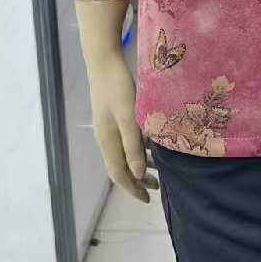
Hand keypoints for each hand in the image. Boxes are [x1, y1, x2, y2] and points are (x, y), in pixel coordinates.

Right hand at [87, 48, 158, 202]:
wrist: (104, 61)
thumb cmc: (118, 88)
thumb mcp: (128, 117)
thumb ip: (133, 145)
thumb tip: (137, 175)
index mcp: (108, 141)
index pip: (119, 174)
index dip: (133, 189)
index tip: (148, 200)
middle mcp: (105, 138)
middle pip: (120, 167)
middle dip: (137, 180)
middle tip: (157, 187)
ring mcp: (107, 127)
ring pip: (122, 154)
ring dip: (138, 165)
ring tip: (156, 170)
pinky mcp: (112, 116)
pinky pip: (124, 142)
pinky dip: (137, 149)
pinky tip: (149, 143)